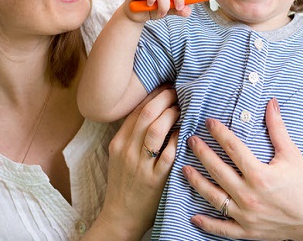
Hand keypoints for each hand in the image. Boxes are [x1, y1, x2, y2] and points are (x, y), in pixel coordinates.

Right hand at [89, 86, 178, 239]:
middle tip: (177, 91)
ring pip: (156, 130)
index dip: (153, 95)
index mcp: (118, 142)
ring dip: (172, 115)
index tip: (165, 86)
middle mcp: (127, 151)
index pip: (136, 110)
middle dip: (164, 98)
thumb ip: (132, 134)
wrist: (120, 216)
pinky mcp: (155, 180)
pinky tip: (185, 131)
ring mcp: (140, 166)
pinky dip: (177, 139)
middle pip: (147, 114)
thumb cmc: (124, 181)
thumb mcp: (119, 155)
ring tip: (181, 108)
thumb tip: (154, 108)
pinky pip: (169, 154)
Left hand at [182, 98, 302, 240]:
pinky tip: (194, 216)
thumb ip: (278, 129)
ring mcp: (246, 215)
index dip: (219, 133)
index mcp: (260, 175)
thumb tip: (271, 102)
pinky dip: (207, 224)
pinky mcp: (247, 231)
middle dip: (202, 153)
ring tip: (184, 168)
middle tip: (191, 140)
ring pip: (214, 197)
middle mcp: (250, 195)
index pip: (233, 148)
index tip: (208, 122)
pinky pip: (222, 228)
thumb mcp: (291, 155)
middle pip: (218, 170)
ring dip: (197, 182)